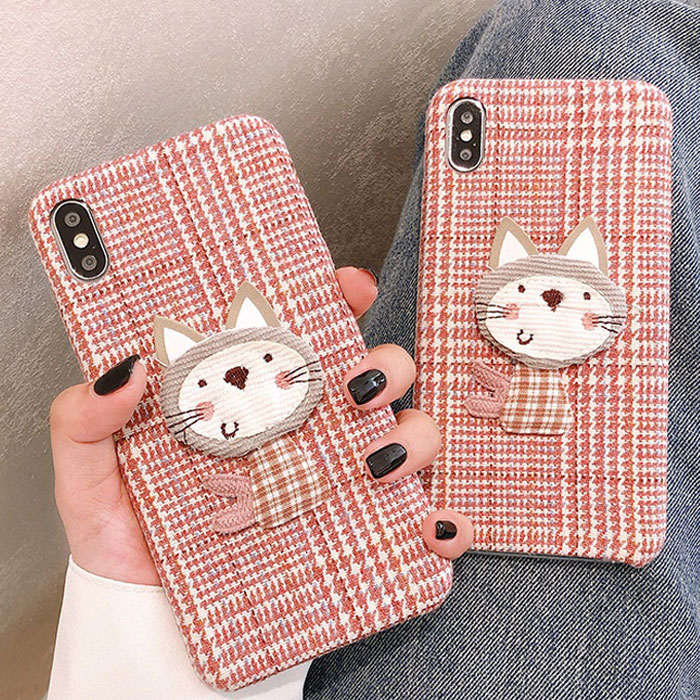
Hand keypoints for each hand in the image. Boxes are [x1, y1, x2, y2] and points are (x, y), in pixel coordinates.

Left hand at [50, 267, 471, 584]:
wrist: (144, 608)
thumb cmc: (128, 529)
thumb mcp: (89, 467)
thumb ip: (86, 416)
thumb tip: (126, 370)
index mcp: (253, 392)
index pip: (308, 328)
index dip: (337, 297)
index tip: (347, 286)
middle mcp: (303, 426)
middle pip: (371, 374)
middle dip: (384, 366)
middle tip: (353, 385)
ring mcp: (332, 476)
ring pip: (405, 432)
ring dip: (412, 435)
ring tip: (377, 460)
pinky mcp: (351, 532)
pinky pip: (413, 518)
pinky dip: (437, 520)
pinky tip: (428, 529)